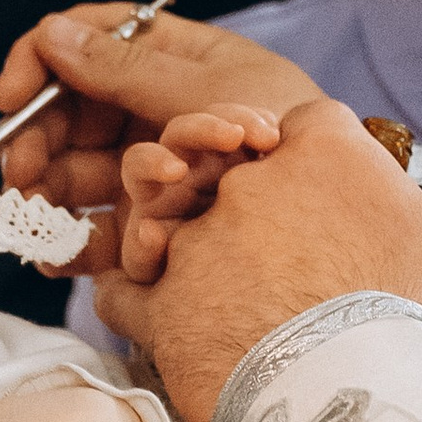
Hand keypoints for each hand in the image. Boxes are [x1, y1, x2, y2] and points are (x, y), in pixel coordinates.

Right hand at [0, 5, 326, 260]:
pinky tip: (53, 255)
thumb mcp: (206, 87)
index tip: (13, 98)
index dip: (41, 60)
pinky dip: (73, 241)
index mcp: (168, 58)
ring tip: (36, 215)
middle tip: (22, 175)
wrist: (332, 207)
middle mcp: (153, 108)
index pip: (89, 41)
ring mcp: (155, 163)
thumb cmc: (287, 128)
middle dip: (39, 140)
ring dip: (49, 192)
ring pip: (78, 170)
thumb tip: (53, 34)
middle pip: (72, 112)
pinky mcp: (158, 219)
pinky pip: (102, 225)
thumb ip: (126, 67)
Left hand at [95, 98, 421, 421]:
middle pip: (231, 173)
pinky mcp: (163, 308)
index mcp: (327, 150)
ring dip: (185, 250)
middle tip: (283, 262)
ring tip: (217, 294)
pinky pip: (124, 292)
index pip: (307, 129)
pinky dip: (137, 302)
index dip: (316, 168)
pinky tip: (158, 320)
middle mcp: (250, 180)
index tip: (330, 207)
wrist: (375, 410)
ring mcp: (198, 241)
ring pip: (168, 224)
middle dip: (250, 210)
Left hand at [118, 104, 281, 284]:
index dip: (153, 163)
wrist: (254, 298)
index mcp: (156, 194)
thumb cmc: (194, 291)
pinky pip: (261, 129)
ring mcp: (224, 159)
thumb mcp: (166, 284)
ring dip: (243, 123)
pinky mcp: (258, 155)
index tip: (176, 172)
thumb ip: (147, 259)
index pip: (141, 164)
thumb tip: (144, 233)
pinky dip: (267, 128)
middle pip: (186, 130)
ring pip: (226, 123)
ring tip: (269, 139)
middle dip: (205, 129)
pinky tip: (281, 140)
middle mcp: (187, 170)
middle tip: (233, 137)